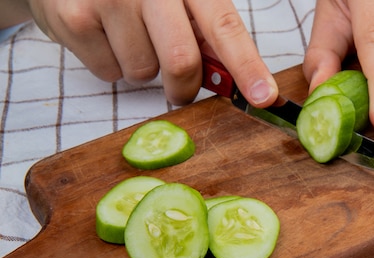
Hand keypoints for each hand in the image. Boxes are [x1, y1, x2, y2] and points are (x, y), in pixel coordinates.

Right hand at [22, 0, 277, 106]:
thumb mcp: (178, 0)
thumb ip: (205, 33)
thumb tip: (238, 81)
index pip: (224, 26)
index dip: (246, 66)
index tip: (264, 97)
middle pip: (181, 62)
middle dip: (183, 87)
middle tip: (177, 83)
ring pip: (143, 72)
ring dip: (143, 69)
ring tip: (127, 36)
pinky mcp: (75, 18)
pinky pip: (109, 72)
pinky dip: (111, 65)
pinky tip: (103, 35)